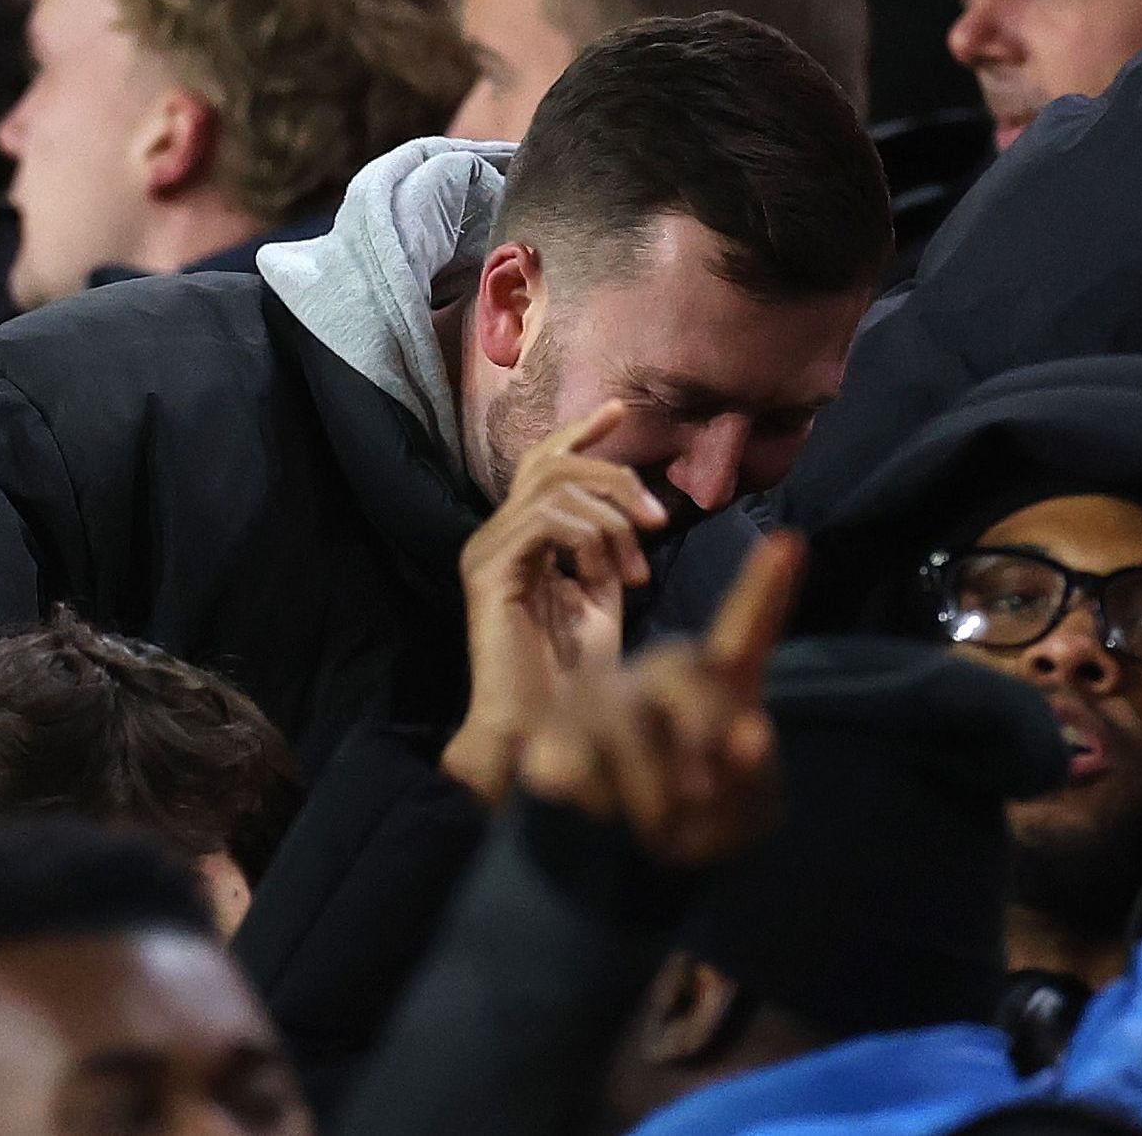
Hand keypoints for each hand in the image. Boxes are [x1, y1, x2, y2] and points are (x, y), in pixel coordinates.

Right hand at [445, 394, 667, 801]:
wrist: (543, 730)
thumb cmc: (574, 675)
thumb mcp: (603, 595)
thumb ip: (607, 547)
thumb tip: (634, 511)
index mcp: (520, 539)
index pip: (543, 463)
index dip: (581, 432)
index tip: (620, 411)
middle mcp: (494, 538)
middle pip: (553, 462)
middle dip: (615, 478)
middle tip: (655, 522)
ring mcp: (486, 552)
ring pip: (555, 486)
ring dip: (611, 518)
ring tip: (634, 569)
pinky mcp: (488, 572)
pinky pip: (546, 520)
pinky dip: (590, 538)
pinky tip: (608, 576)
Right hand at [509, 531, 801, 868]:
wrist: (626, 872)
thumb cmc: (700, 824)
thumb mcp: (742, 817)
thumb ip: (754, 778)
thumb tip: (749, 734)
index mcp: (717, 687)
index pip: (744, 632)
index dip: (763, 590)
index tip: (789, 543)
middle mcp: (656, 679)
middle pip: (676, 671)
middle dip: (697, 728)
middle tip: (702, 792)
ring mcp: (599, 705)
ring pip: (620, 723)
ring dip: (649, 787)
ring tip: (661, 823)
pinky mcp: (550, 742)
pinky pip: (568, 762)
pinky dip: (596, 800)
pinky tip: (605, 818)